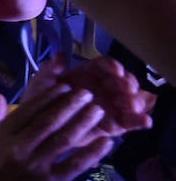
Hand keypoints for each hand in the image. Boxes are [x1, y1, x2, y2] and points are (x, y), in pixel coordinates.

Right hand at [0, 84, 112, 180]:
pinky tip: (105, 142)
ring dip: (84, 123)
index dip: (49, 96)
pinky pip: (74, 165)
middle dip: (71, 105)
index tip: (65, 86)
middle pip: (49, 121)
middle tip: (88, 94)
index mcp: (1, 136)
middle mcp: (18, 148)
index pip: (28, 110)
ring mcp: (35, 166)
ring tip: (98, 111)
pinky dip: (91, 153)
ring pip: (64, 139)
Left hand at [20, 55, 154, 136]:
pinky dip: (139, 120)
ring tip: (132, 106)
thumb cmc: (41, 99)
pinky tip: (145, 121)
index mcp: (89, 73)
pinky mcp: (114, 124)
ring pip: (129, 100)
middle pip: (122, 81)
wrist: (36, 124)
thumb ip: (51, 69)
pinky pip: (129, 121)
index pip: (105, 66)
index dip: (113, 66)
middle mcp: (103, 87)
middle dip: (128, 84)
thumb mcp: (42, 82)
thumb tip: (61, 56)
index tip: (116, 71)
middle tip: (127, 90)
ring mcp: (110, 105)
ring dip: (135, 101)